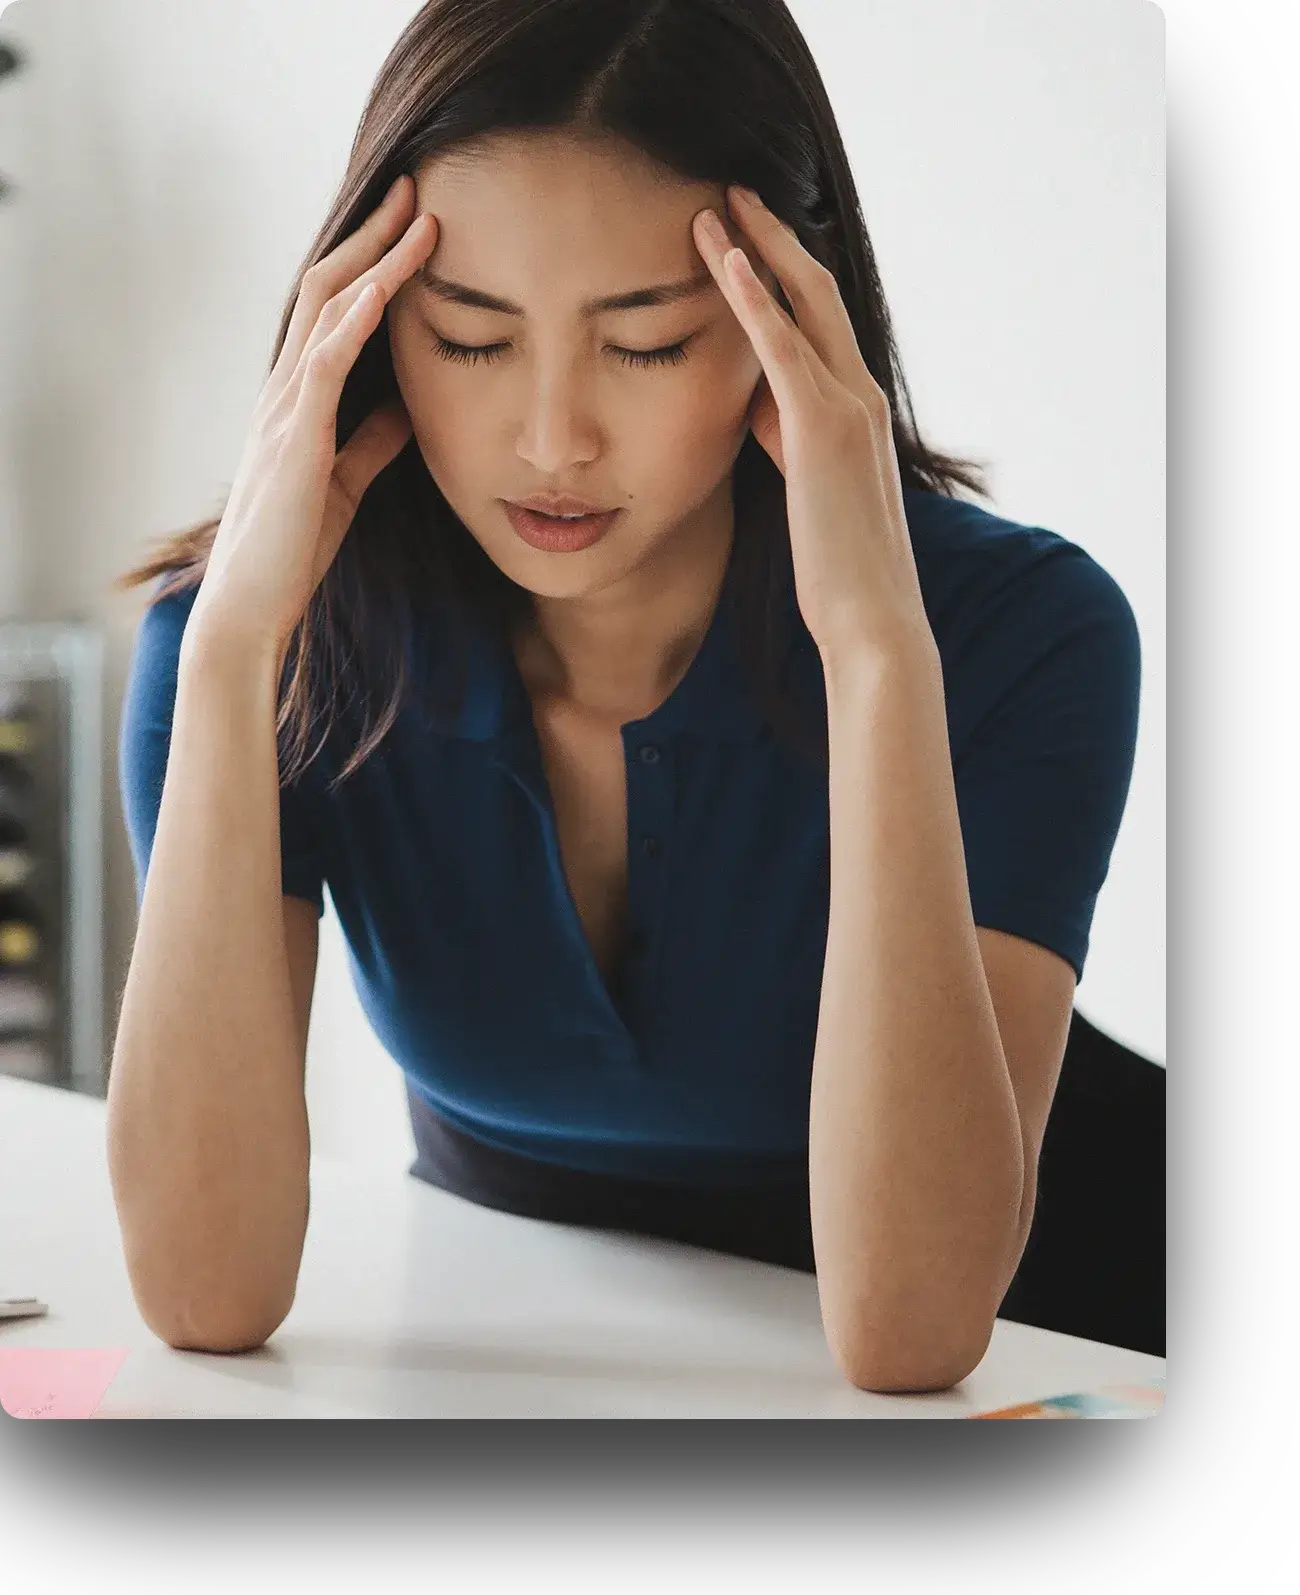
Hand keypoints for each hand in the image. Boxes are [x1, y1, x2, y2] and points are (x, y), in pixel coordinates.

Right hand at [185, 175, 437, 664]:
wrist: (252, 604)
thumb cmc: (294, 548)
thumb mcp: (347, 481)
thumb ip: (373, 438)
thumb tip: (410, 406)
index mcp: (298, 399)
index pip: (332, 310)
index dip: (371, 263)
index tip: (412, 225)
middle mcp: (285, 390)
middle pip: (327, 288)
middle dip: (373, 236)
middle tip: (417, 190)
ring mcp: (285, 410)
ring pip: (327, 310)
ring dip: (375, 259)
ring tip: (419, 217)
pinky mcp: (296, 440)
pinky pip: (325, 363)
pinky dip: (356, 319)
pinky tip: (387, 285)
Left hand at [692, 187, 931, 662]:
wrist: (873, 618)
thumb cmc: (839, 571)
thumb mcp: (808, 491)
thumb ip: (788, 440)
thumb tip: (756, 407)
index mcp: (858, 412)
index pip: (822, 324)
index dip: (786, 275)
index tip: (749, 237)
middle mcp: (860, 396)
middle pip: (817, 292)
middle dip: (774, 238)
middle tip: (732, 193)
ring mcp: (846, 408)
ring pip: (802, 304)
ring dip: (757, 249)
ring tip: (715, 205)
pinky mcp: (821, 430)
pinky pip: (783, 348)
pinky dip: (754, 298)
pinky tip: (724, 257)